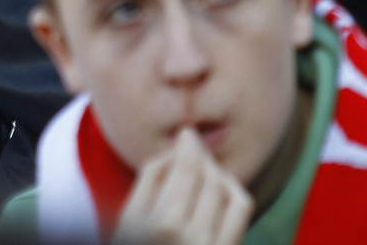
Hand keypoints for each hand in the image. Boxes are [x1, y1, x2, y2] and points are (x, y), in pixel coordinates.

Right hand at [113, 128, 252, 244]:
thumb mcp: (125, 221)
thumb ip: (149, 181)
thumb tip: (175, 150)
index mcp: (164, 227)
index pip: (187, 168)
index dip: (189, 145)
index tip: (186, 132)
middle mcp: (196, 240)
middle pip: (211, 178)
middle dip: (202, 156)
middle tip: (192, 145)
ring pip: (232, 194)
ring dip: (219, 174)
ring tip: (203, 168)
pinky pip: (241, 214)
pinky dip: (233, 194)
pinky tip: (217, 191)